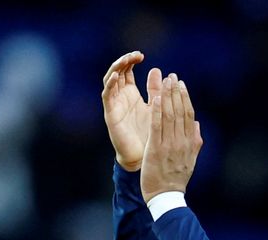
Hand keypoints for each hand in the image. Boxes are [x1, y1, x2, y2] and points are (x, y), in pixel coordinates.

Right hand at [102, 51, 162, 171]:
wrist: (144, 156)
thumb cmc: (149, 134)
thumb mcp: (155, 108)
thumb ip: (157, 91)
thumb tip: (161, 72)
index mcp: (131, 94)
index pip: (127, 71)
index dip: (131, 60)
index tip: (141, 55)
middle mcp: (120, 97)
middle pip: (117, 72)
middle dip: (124, 61)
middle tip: (135, 55)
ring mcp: (114, 105)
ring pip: (109, 80)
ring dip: (116, 68)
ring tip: (125, 60)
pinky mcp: (111, 114)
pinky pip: (107, 96)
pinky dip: (110, 85)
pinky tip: (116, 76)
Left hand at [140, 73, 202, 202]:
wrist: (167, 196)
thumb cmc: (176, 180)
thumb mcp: (190, 160)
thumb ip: (195, 142)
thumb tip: (196, 124)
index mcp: (190, 143)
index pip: (188, 115)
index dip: (185, 98)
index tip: (181, 84)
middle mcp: (181, 141)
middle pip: (180, 112)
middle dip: (176, 92)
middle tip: (172, 76)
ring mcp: (169, 145)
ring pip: (169, 116)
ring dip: (167, 96)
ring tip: (164, 81)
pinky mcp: (156, 149)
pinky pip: (157, 126)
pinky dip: (157, 111)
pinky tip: (155, 98)